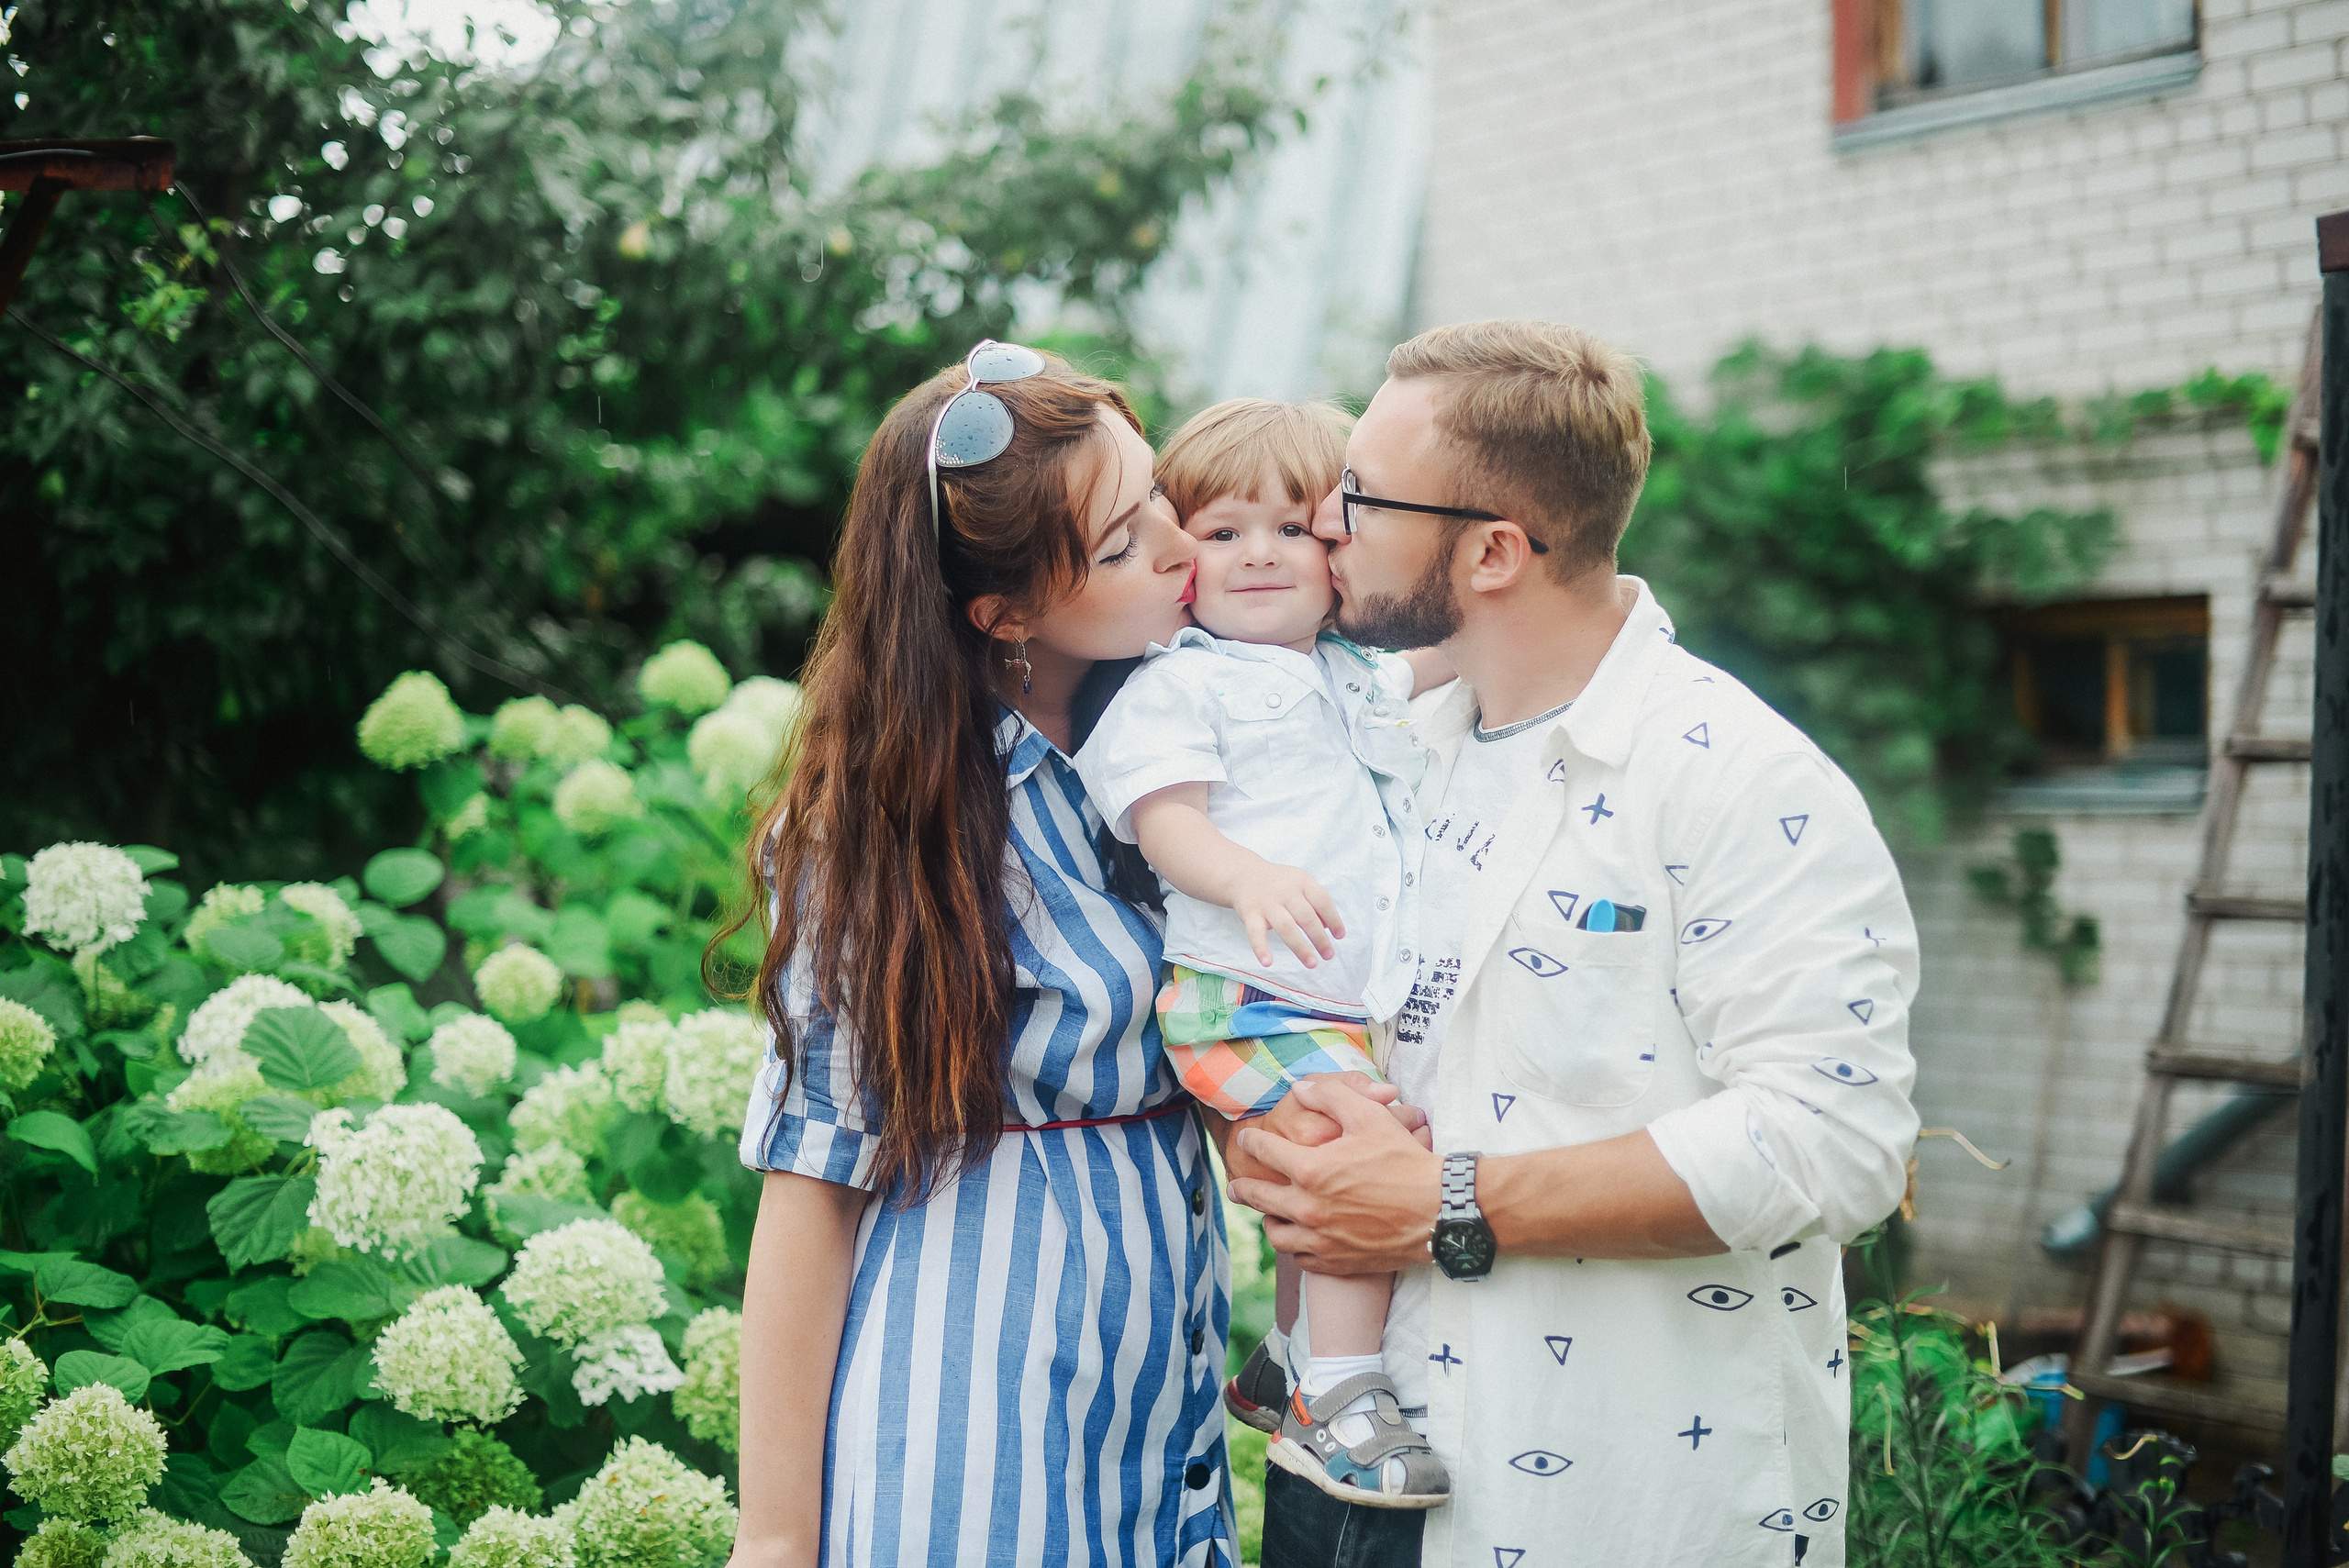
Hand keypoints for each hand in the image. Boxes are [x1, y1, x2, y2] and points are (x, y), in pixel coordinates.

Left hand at [1227, 1077, 1441, 1276]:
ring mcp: (1321, 1240)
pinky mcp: (1337, 1262)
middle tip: (1236, 1186)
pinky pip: (1302, 1259)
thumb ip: (1330, 1096)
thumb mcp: (1369, 1116)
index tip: (1247, 1139)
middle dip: (1244, 1188)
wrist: (1438, 1211)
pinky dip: (1295, 1248)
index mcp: (1310, 1170)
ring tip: (1268, 1215)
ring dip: (1269, 1221)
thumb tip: (1301, 1088)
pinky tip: (1299, 1239)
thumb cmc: (1405, 1161)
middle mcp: (1308, 1209)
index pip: (1265, 1152)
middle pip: (1260, 1198)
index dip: (1253, 1141)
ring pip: (1277, 1235)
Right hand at [1228, 860, 1344, 966]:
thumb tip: (1329, 927)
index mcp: (1301, 882)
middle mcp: (1285, 892)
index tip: (1339, 936)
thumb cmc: (1279, 884)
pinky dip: (1261, 948)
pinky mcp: (1250, 914)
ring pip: (1286, 927)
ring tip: (1312, 963)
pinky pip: (1255, 933)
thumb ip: (1316, 902)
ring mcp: (1267, 903)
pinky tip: (1268, 963)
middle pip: (1306, 917)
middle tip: (1329, 955)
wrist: (1243, 875)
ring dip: (1300, 948)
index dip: (1334, 919)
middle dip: (1320, 938)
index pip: (1322, 901)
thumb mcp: (1300, 884)